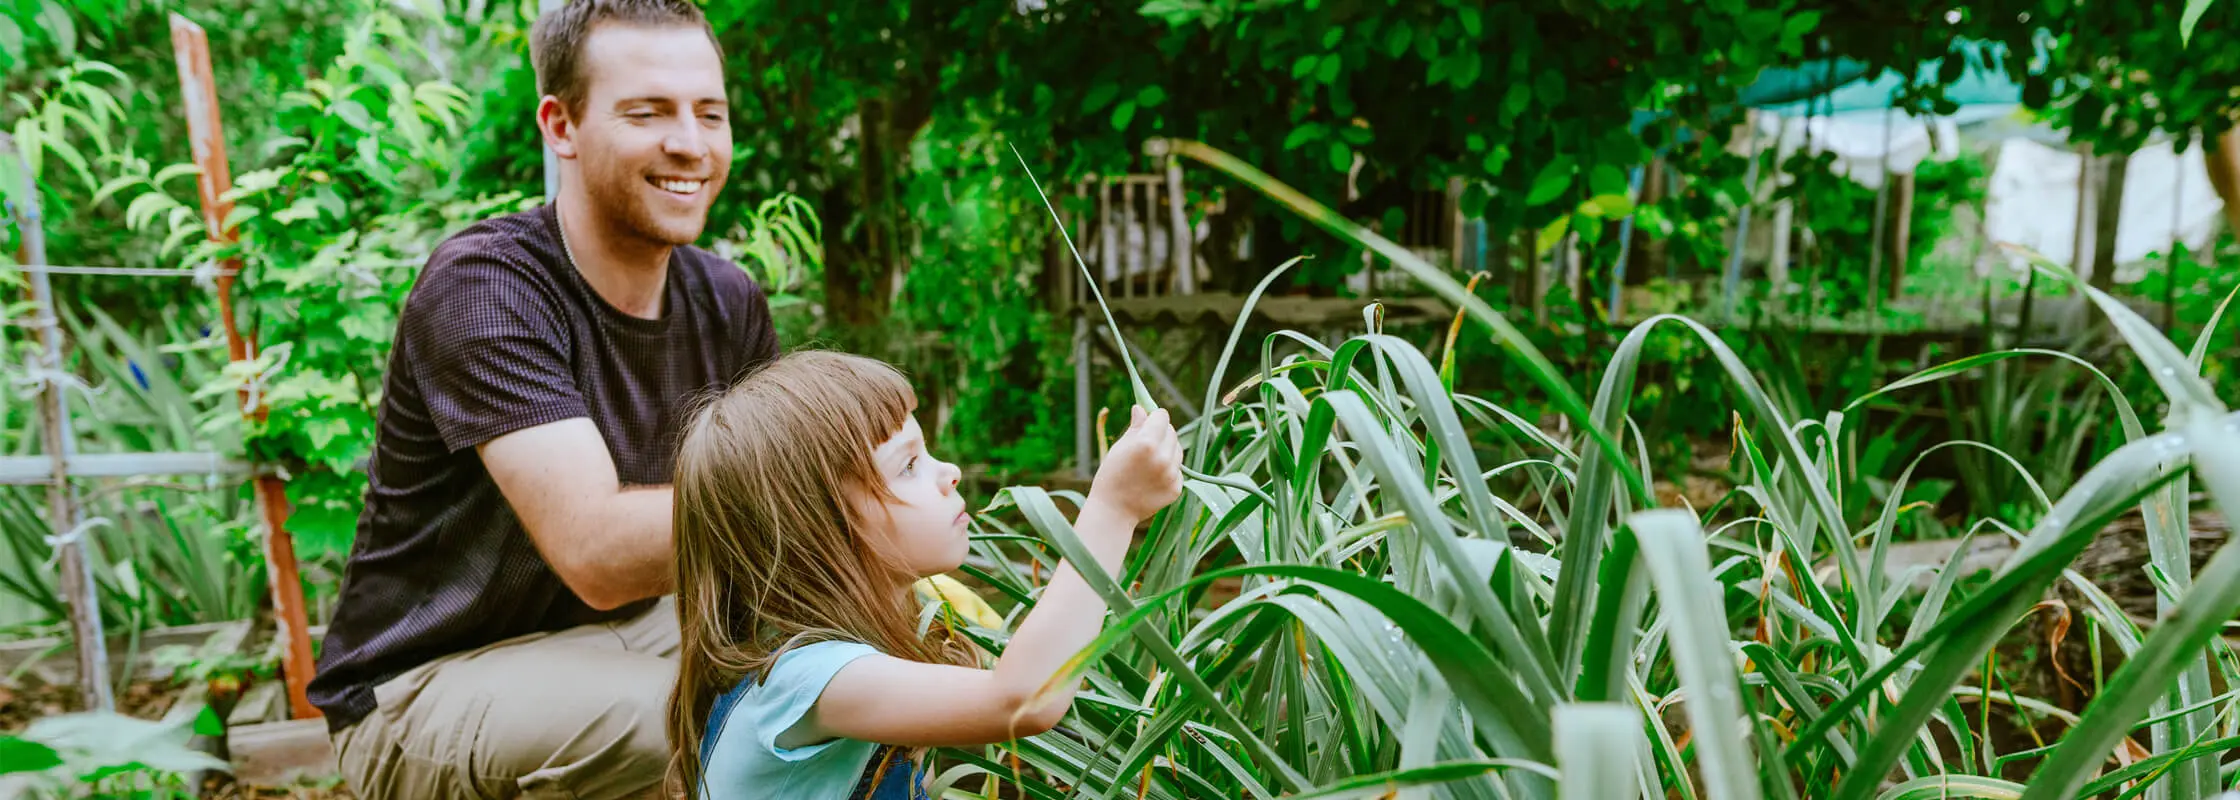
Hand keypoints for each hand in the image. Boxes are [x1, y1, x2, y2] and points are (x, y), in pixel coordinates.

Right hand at [1088, 406, 1183, 523]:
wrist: (1113, 511)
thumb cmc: (1111, 475)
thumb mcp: (1120, 447)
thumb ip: (1136, 427)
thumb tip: (1142, 408)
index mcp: (1147, 444)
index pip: (1162, 417)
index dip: (1154, 417)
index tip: (1148, 422)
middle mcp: (1163, 458)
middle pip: (1172, 432)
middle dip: (1161, 432)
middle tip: (1146, 442)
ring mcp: (1172, 475)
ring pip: (1177, 450)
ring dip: (1166, 450)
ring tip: (1148, 461)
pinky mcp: (1176, 488)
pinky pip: (1177, 469)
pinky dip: (1168, 469)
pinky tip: (1152, 477)